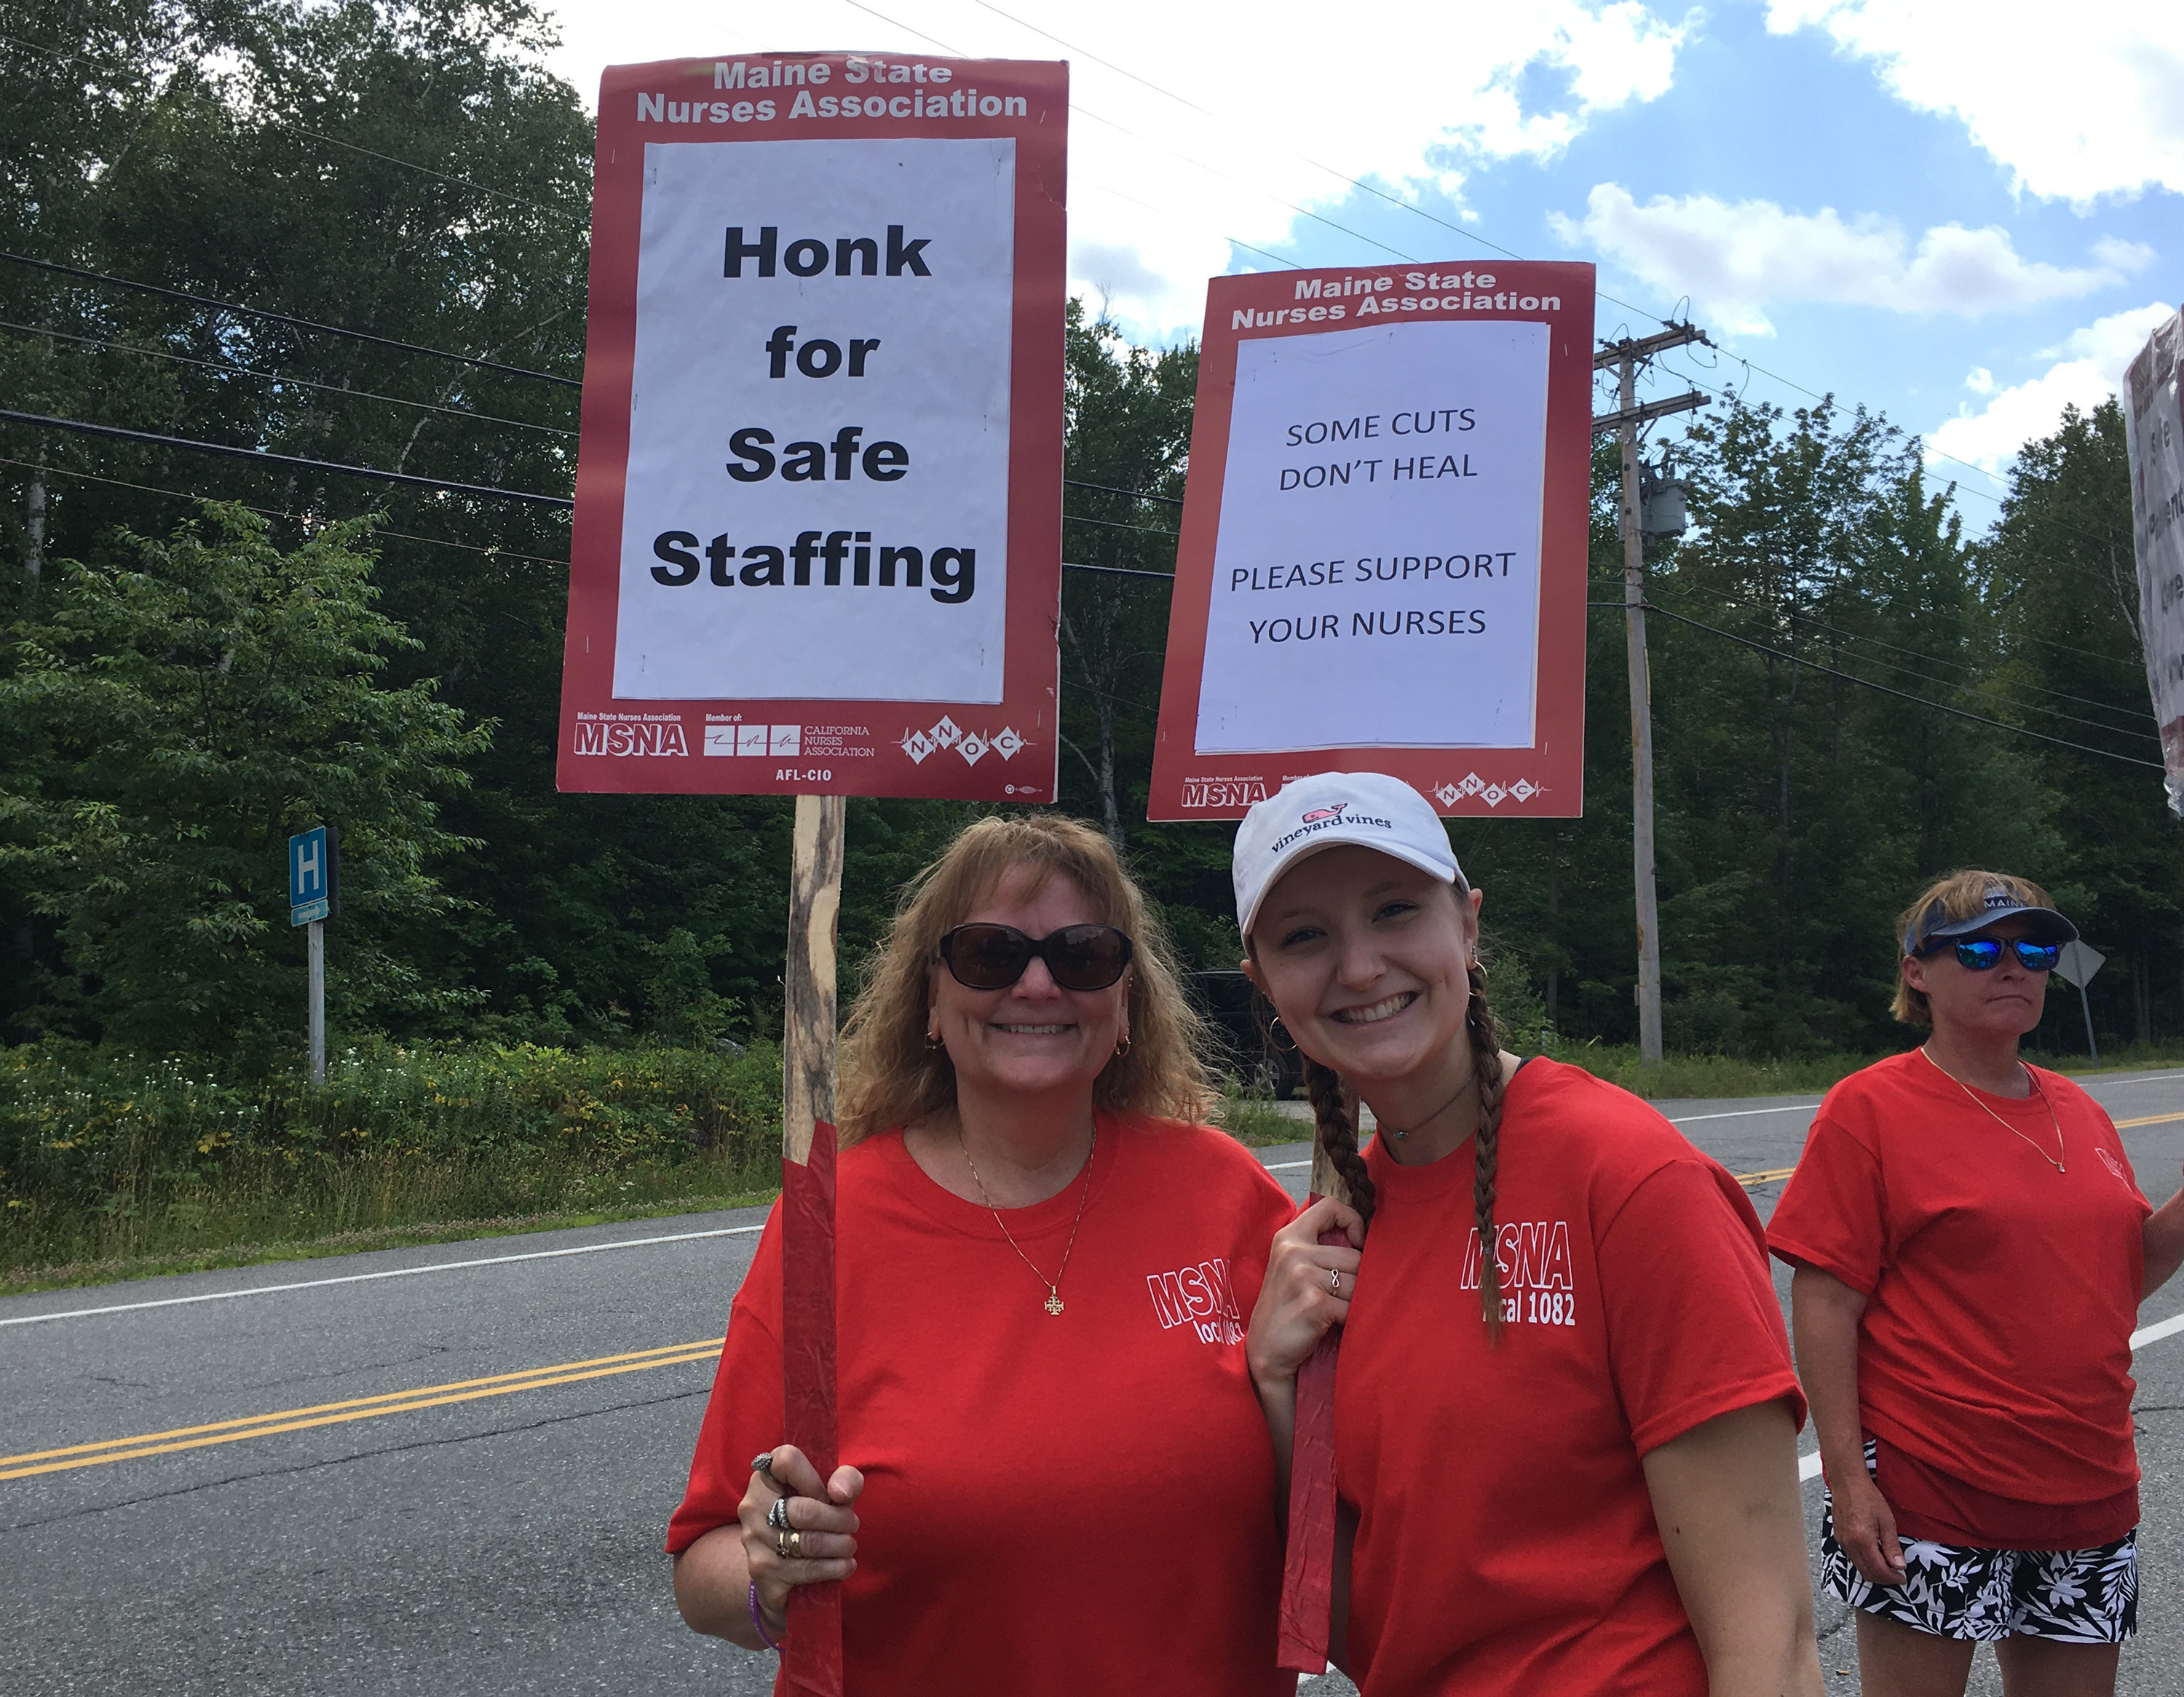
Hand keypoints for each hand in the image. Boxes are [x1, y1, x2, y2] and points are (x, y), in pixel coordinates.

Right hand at [739, 1444, 864, 1635]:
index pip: (786, 1460)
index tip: (830, 1495)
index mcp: (765, 1476)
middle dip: (838, 1520)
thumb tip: (840, 1492)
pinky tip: (843, 1567)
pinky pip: (803, 1571)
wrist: (778, 1559)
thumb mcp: (830, 1491)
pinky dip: (831, 1570)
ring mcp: (753, 1540)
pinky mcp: (761, 1572)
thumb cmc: (810, 1514)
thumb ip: (846, 1480)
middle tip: (852, 1525)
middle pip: (802, 1510)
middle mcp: (752, 1506)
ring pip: (805, 1543)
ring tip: (849, 1547)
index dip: (815, 1478)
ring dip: (838, 1547)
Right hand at [1247, 1195, 1364, 1390]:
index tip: (1358, 1242)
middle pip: (1355, 1256)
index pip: (1329, 1206)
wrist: (1266, 1351)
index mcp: (1289, 1237)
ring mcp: (1303, 1276)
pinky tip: (1333, 1325)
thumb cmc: (1285, 1308)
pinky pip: (1352, 1307)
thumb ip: (1318, 1247)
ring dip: (1354, 1302)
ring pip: (1357, 1283)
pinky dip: (1350, 1319)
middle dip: (1358, 1280)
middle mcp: (1294, 1251)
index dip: (1353, 1220)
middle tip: (1341, 1297)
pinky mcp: (1314, 1303)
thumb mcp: (1292, 1266)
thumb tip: (1364, 1239)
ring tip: (1335, 1311)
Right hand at [1829, 1469, 1905, 1587]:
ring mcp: (1841, 1541)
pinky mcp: (1838, 1537)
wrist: (1847, 1483)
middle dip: (1883, 1578)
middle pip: (1866, 1573)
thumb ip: (1892, 1546)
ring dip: (1874, 1571)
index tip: (1902, 1577)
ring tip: (1887, 1565)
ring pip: (1858, 1566)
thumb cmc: (1868, 1497)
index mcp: (1863, 1540)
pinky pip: (1852, 1557)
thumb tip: (1899, 1566)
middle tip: (1896, 1575)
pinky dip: (1865, 1561)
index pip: (1878, 1570)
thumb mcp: (1886, 1521)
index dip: (1892, 1578)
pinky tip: (1874, 1554)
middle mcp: (1849, 1544)